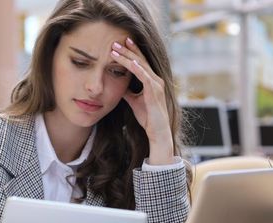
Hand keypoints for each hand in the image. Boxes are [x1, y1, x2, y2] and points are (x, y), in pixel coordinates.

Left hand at [110, 37, 173, 164]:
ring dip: (128, 57)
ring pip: (140, 66)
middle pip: (140, 60)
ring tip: (116, 49)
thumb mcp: (133, 101)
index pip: (140, 62)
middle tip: (116, 41)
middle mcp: (156, 79)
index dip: (130, 53)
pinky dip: (137, 69)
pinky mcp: (154, 91)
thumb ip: (128, 91)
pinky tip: (129, 62)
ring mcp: (156, 84)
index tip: (119, 45)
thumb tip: (119, 85)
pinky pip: (145, 77)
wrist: (156, 131)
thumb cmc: (147, 117)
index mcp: (152, 81)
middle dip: (128, 50)